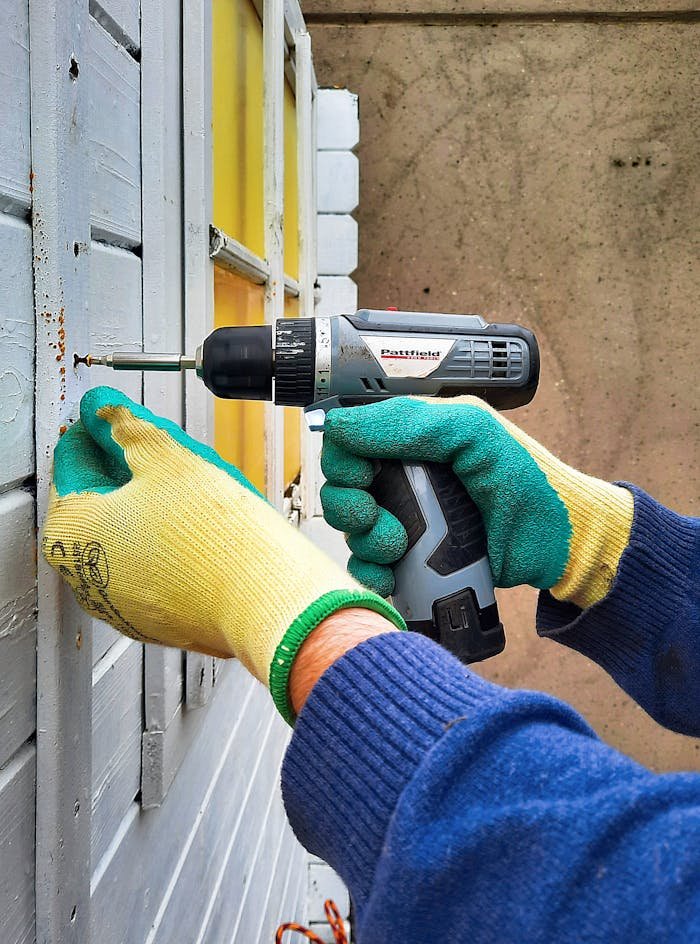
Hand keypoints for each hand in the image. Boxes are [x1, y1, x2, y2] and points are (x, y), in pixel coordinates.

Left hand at [42, 387, 403, 722]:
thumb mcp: (165, 456)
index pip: (73, 459)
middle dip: (131, 469)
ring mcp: (120, 603)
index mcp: (68, 532)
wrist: (265, 598)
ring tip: (195, 486)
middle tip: (165, 447)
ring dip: (154, 506)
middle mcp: (83, 575)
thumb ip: (123, 425)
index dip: (101, 428)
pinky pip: (155, 566)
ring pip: (130, 535)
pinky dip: (170, 542)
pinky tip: (202, 525)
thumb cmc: (214, 536)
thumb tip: (102, 409)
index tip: (118, 415)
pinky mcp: (157, 619)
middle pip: (101, 500)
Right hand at [320, 396, 633, 609]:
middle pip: (340, 488)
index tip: (361, 477)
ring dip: (365, 541)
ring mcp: (408, 518)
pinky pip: (369, 568)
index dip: (342, 460)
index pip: (346, 440)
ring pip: (351, 531)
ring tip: (400, 546)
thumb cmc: (530, 480)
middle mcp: (404, 475)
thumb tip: (341, 425)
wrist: (560, 544)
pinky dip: (370, 573)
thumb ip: (407, 422)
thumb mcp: (472, 432)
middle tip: (375, 516)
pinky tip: (390, 575)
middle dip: (350, 506)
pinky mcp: (414, 559)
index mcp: (412, 437)